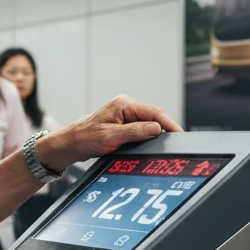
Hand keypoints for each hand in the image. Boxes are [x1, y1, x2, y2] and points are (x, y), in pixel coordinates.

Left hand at [39, 95, 181, 169]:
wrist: (69, 145)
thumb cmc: (84, 138)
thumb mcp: (111, 136)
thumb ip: (135, 132)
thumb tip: (157, 129)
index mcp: (124, 104)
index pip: (154, 112)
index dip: (169, 124)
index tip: (180, 134)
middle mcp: (126, 107)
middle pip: (154, 118)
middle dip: (165, 130)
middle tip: (176, 144)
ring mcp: (124, 116)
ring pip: (148, 125)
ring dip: (155, 135)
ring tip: (166, 146)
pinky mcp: (122, 125)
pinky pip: (140, 130)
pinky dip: (147, 138)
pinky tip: (151, 145)